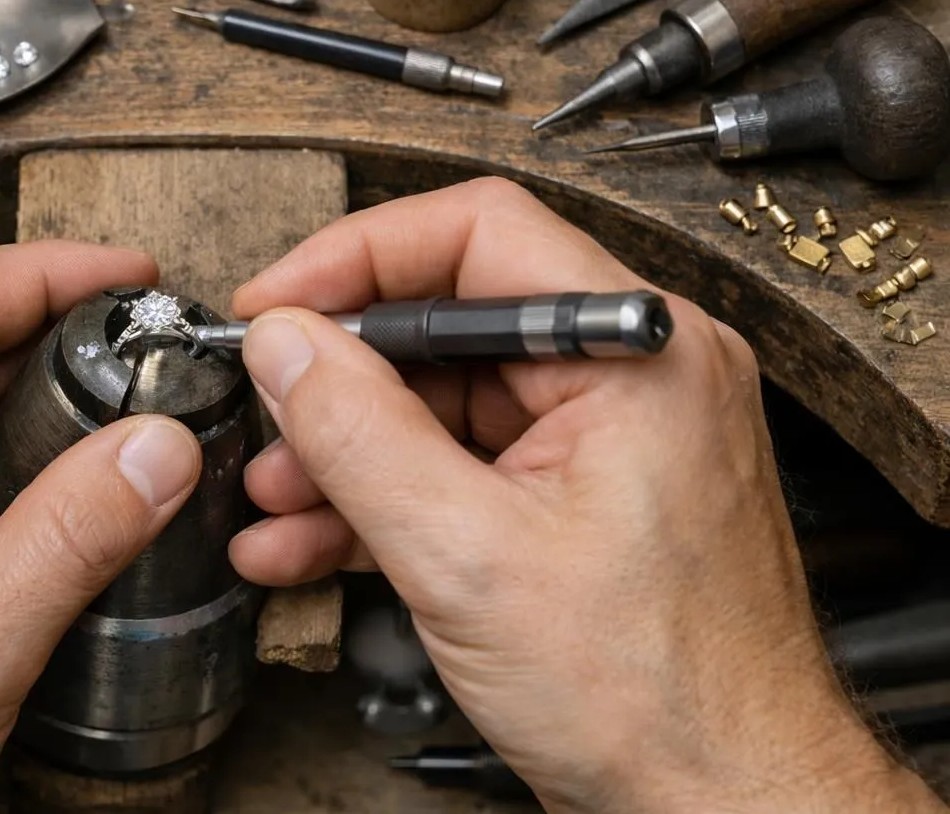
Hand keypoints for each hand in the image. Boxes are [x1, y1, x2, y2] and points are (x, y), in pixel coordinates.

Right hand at [225, 179, 941, 813]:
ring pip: (441, 402)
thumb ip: (360, 433)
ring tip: (271, 498)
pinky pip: (460, 466)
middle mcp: (629, 374)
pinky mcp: (572, 500)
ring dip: (344, 450)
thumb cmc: (659, 697)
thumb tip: (286, 344)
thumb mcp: (468, 554)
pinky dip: (383, 499)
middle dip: (339, 379)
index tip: (276, 303)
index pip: (477, 233)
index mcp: (637, 349)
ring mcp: (602, 439)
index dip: (356, 258)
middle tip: (264, 412)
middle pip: (447, 322)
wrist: (725, 807)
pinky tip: (308, 541)